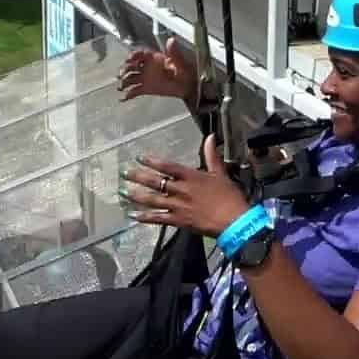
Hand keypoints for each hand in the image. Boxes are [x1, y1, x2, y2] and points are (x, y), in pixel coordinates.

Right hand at [117, 37, 197, 102]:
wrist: (189, 87)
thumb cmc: (187, 72)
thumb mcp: (182, 63)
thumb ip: (175, 53)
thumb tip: (172, 40)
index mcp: (155, 58)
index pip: (140, 54)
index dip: (133, 55)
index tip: (130, 58)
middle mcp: (147, 67)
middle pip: (131, 66)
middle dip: (125, 69)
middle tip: (123, 74)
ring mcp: (146, 78)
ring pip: (130, 78)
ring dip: (124, 81)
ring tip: (122, 86)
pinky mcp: (146, 89)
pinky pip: (134, 91)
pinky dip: (128, 94)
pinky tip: (124, 98)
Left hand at [120, 134, 248, 238]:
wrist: (234, 221)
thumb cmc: (229, 196)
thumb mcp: (221, 173)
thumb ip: (212, 155)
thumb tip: (210, 137)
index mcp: (192, 177)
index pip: (168, 167)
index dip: (153, 161)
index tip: (140, 158)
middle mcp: (182, 190)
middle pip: (156, 182)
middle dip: (139, 177)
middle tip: (125, 173)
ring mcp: (178, 206)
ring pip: (153, 200)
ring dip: (137, 195)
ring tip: (124, 192)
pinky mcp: (178, 221)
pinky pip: (158, 218)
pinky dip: (145, 217)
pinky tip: (133, 215)